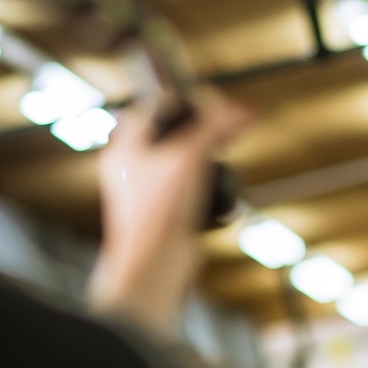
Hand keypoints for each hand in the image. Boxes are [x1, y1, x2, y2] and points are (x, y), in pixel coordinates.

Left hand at [90, 90, 250, 330]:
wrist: (156, 265)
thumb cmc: (160, 210)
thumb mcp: (190, 156)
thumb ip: (213, 127)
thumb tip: (240, 110)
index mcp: (126, 148)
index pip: (155, 108)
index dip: (187, 101)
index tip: (215, 103)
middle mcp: (133, 168)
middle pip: (172, 133)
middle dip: (204, 128)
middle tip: (230, 126)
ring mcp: (149, 192)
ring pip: (183, 160)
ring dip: (209, 155)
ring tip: (229, 150)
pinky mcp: (167, 213)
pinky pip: (190, 188)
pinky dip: (209, 183)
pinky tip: (226, 188)